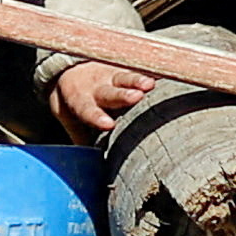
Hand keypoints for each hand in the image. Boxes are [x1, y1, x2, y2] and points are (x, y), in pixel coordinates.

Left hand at [51, 59, 170, 134]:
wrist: (73, 69)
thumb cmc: (76, 103)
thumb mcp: (70, 120)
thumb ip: (81, 138)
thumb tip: (92, 166)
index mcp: (81, 101)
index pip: (88, 110)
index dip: (97, 117)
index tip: (108, 124)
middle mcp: (97, 87)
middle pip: (110, 92)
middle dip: (123, 95)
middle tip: (136, 96)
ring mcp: (112, 76)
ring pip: (125, 78)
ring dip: (138, 81)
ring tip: (150, 83)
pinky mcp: (126, 69)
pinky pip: (140, 70)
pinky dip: (153, 71)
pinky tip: (165, 73)